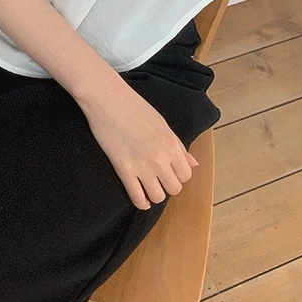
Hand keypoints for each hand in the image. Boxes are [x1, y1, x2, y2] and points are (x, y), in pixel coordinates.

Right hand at [78, 79, 199, 209]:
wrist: (107, 99)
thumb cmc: (134, 106)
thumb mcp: (162, 123)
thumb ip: (179, 146)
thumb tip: (194, 163)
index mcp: (172, 143)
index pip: (186, 174)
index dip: (178, 174)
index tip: (169, 170)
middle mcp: (161, 157)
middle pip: (174, 188)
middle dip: (167, 185)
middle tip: (158, 178)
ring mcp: (142, 165)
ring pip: (158, 196)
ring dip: (154, 194)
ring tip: (148, 187)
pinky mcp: (124, 170)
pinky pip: (137, 197)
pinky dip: (140, 202)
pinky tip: (140, 198)